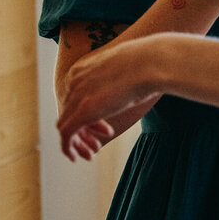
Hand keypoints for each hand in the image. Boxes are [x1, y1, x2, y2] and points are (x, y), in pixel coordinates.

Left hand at [58, 37, 170, 157]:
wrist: (153, 61)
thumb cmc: (152, 63)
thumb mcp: (131, 70)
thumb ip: (124, 79)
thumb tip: (138, 84)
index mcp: (84, 67)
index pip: (76, 96)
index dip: (90, 116)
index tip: (106, 128)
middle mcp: (75, 80)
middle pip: (69, 111)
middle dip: (83, 131)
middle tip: (97, 144)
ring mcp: (77, 95)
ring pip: (65, 124)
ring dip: (76, 142)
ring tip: (90, 155)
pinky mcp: (82, 111)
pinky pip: (66, 134)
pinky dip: (68, 148)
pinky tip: (75, 158)